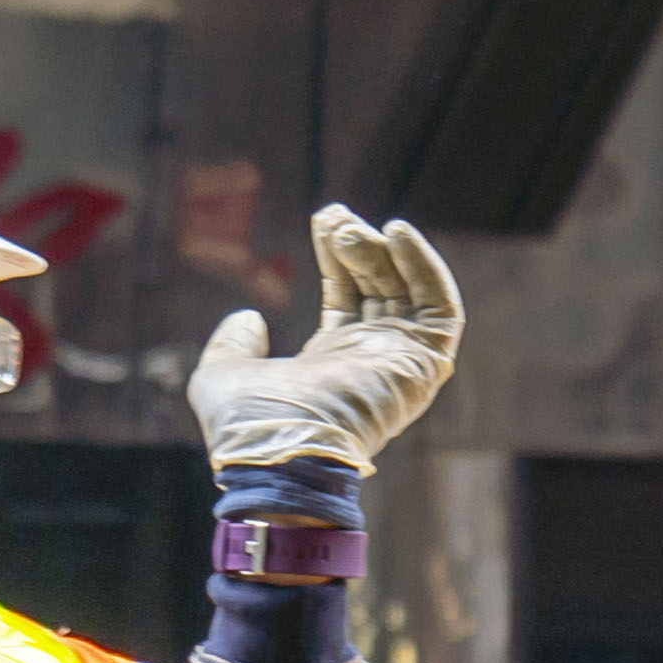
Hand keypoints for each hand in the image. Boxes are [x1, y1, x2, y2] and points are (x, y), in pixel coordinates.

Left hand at [187, 208, 462, 476]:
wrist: (278, 448)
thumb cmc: (248, 424)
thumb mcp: (223, 375)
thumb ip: (233, 345)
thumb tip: (248, 316)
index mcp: (331, 366)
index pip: (348, 297)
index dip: (336, 257)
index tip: (324, 220)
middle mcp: (371, 363)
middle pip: (379, 288)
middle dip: (359, 245)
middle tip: (333, 213)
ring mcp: (400, 364)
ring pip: (407, 292)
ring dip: (384, 251)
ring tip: (349, 227)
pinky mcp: (423, 364)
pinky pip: (439, 307)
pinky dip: (425, 266)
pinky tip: (397, 232)